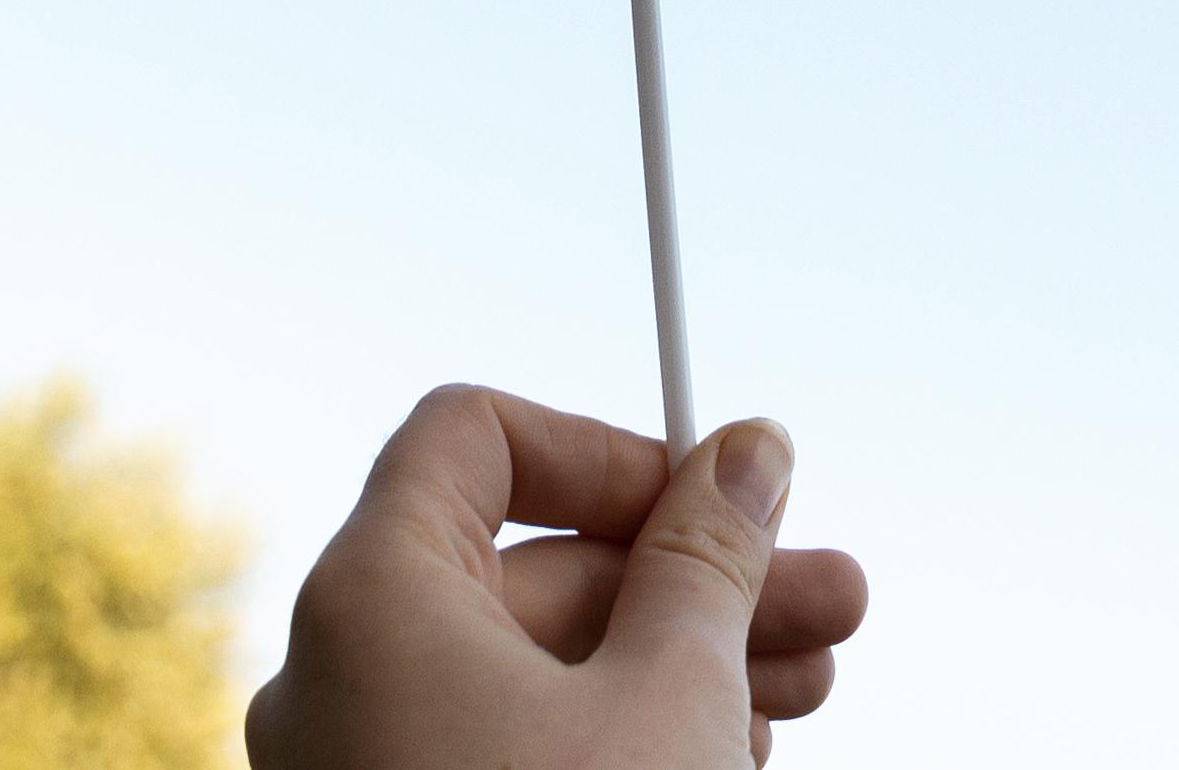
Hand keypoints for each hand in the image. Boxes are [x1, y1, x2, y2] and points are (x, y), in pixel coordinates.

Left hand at [250, 388, 869, 769]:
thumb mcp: (668, 696)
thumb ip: (707, 558)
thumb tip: (746, 451)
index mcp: (372, 599)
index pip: (475, 441)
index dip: (613, 449)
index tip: (726, 493)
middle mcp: (342, 678)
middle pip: (534, 570)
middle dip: (699, 580)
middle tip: (837, 602)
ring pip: (537, 675)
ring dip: (682, 664)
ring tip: (813, 690)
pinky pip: (510, 755)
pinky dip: (618, 740)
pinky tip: (731, 762)